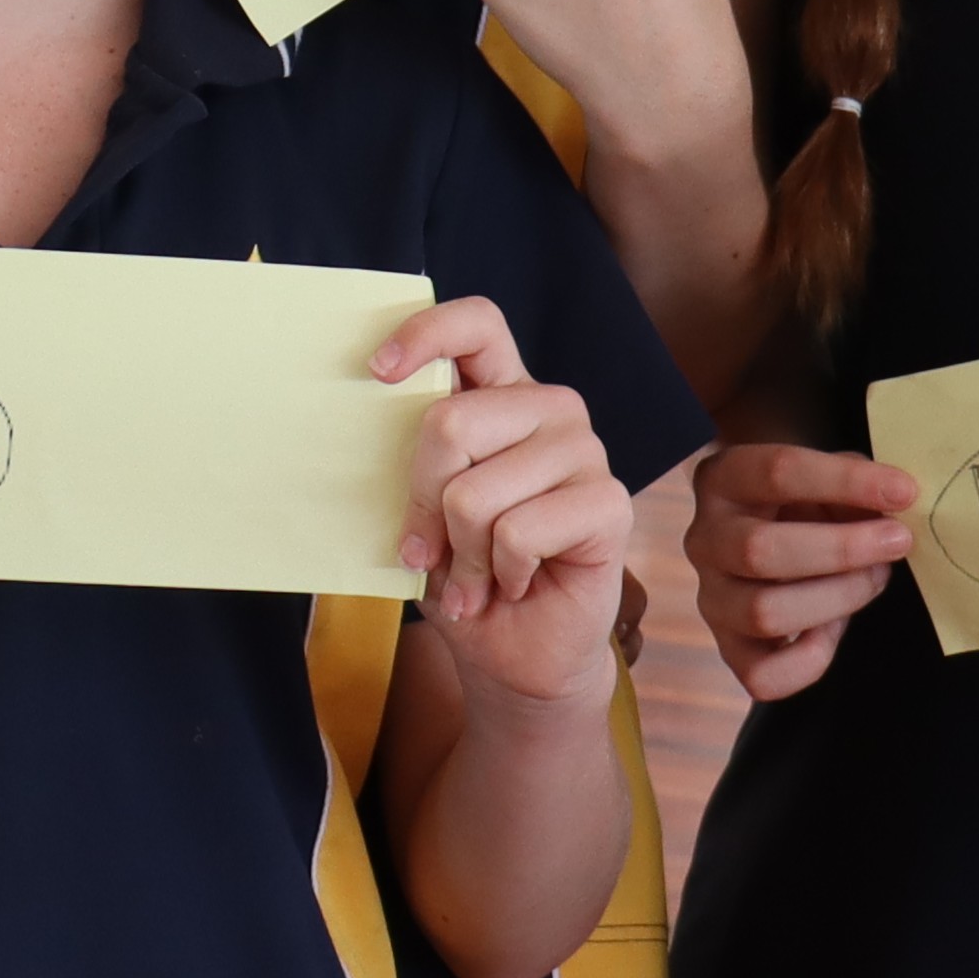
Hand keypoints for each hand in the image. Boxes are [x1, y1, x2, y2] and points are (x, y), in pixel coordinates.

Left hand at [382, 298, 631, 707]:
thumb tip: (368, 418)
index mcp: (502, 394)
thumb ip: (410, 465)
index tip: (376, 372)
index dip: (425, 335)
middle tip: (429, 548)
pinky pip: (518, 531)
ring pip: (475, 492)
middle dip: (422, 501)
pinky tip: (515, 582)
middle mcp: (549, 409)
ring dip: (462, 554)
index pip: (476, 324)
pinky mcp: (610, 503)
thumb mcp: (418, 512)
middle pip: (452, 422)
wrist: (514, 653)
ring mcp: (585, 452)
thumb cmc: (462, 572)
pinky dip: (499, 572)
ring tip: (477, 577)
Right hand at [686, 441, 915, 699]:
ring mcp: (711, 598)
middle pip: (758, 550)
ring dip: (837, 598)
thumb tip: (896, 502)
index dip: (846, 482)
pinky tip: (834, 628)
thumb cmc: (806, 500)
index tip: (904, 491)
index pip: (776, 472)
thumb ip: (855, 483)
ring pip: (763, 613)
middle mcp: (704, 539)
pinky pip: (763, 676)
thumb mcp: (825, 474)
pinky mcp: (729, 649)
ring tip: (874, 578)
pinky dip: (810, 660)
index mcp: (723, 480)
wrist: (768, 533)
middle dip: (842, 549)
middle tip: (897, 542)